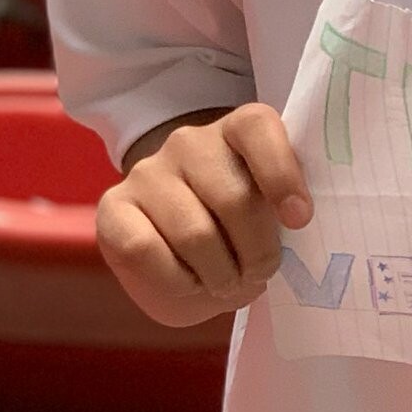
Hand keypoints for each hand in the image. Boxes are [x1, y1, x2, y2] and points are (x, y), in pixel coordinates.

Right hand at [96, 105, 311, 327]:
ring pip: (194, 233)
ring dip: (219, 275)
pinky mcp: (113, 207)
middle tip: (258, 274)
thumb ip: (286, 210)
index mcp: (238, 129)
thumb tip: (296, 224)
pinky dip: (177, 282)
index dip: (281, 174)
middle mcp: (189, 141)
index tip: (299, 220)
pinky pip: (146, 251)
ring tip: (225, 282)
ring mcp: (147, 171)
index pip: (257, 128)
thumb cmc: (239, 229)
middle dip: (256, 253)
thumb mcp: (271, 214)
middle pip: (233, 197)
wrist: (180, 248)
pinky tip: (189, 282)